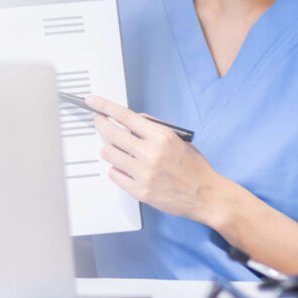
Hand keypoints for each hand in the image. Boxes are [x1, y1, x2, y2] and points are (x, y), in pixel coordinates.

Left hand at [86, 94, 222, 222]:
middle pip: (111, 133)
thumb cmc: (194, 167)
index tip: (92, 101)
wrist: (205, 195)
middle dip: (101, 125)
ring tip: (121, 152)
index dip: (104, 106)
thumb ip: (154, 127)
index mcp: (161, 136)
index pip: (125, 116)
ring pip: (109, 153)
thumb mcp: (178, 138)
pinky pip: (114, 174)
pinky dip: (118, 170)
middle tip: (100, 123)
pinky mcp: (139, 191)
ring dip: (111, 150)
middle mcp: (150, 153)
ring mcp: (143, 173)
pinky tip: (128, 169)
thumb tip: (132, 120)